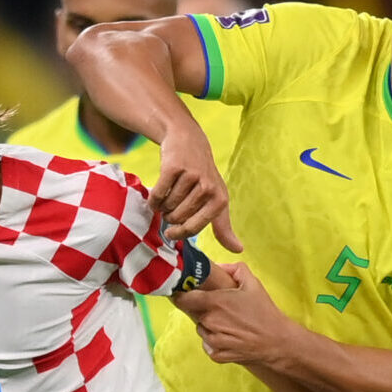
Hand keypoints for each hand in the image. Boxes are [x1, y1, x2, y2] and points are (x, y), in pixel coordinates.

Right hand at [150, 125, 240, 252]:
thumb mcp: (217, 200)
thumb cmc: (203, 176)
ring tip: (168, 194)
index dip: (179, 233)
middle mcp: (208, 188)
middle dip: (170, 215)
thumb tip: (238, 250)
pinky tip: (156, 194)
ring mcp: (191, 176)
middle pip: (178, 218)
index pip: (194, 228)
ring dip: (162, 205)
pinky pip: (158, 194)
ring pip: (167, 206)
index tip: (171, 233)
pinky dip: (153, 198)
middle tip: (173, 204)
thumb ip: (224, 227)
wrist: (188, 141)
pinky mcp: (174, 167)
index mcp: (219, 200)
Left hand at [174, 263, 287, 364]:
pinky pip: (208, 345)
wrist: (277, 342)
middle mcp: (210, 322)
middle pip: (194, 313)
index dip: (181, 294)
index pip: (183, 298)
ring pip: (201, 329)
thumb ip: (235, 269)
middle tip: (221, 308)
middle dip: (203, 309)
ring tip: (229, 324)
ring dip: (209, 326)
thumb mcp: (253, 284)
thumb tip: (220, 266)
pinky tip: (230, 337)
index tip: (185, 292)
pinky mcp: (217, 354)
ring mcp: (213, 340)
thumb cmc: (265, 313)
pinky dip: (215, 342)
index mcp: (215, 303)